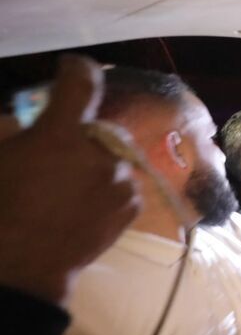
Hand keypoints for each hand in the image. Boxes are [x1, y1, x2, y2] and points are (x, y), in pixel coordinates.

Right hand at [0, 55, 140, 304]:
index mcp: (60, 134)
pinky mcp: (133, 206)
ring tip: (67, 190)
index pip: (82, 82)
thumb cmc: (0, 207)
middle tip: (54, 160)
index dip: (76, 70)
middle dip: (78, 137)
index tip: (71, 69)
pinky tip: (82, 205)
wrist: (23, 265)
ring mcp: (121, 181)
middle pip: (96, 128)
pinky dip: (106, 188)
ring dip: (93, 165)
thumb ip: (13, 130)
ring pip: (110, 158)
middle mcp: (100, 153)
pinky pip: (121, 184)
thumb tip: (25, 122)